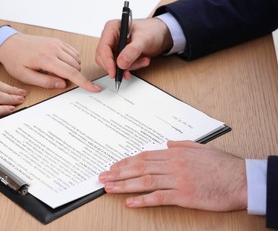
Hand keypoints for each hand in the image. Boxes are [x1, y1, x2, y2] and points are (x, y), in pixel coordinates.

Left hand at [0, 34, 100, 91]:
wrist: (9, 43)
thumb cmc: (15, 60)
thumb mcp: (25, 76)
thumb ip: (45, 82)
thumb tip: (62, 84)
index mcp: (46, 59)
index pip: (71, 73)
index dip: (84, 82)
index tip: (95, 88)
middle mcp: (54, 49)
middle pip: (76, 66)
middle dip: (72, 76)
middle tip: (55, 78)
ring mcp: (57, 43)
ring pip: (76, 59)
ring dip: (72, 68)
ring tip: (54, 70)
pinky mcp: (57, 41)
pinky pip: (73, 52)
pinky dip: (71, 60)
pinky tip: (59, 63)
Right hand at [95, 18, 172, 79]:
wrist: (161, 34)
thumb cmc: (153, 30)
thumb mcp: (144, 39)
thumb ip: (133, 50)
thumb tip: (121, 63)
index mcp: (112, 28)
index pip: (103, 47)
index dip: (107, 61)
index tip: (114, 72)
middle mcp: (111, 37)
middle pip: (104, 58)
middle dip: (117, 67)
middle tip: (127, 72)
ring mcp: (114, 46)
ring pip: (113, 64)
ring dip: (128, 67)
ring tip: (143, 61)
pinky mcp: (119, 54)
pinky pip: (120, 66)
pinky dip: (131, 67)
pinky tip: (141, 61)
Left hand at [98, 140, 246, 211]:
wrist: (241, 180)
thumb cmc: (222, 165)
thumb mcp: (200, 148)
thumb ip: (182, 145)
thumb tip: (167, 143)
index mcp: (175, 153)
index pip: (144, 156)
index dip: (126, 162)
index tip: (114, 166)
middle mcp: (173, 165)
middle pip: (140, 168)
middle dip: (118, 172)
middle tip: (103, 177)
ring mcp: (177, 180)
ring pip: (144, 181)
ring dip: (124, 185)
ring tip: (109, 188)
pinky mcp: (184, 196)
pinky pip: (159, 197)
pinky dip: (142, 200)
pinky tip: (130, 202)